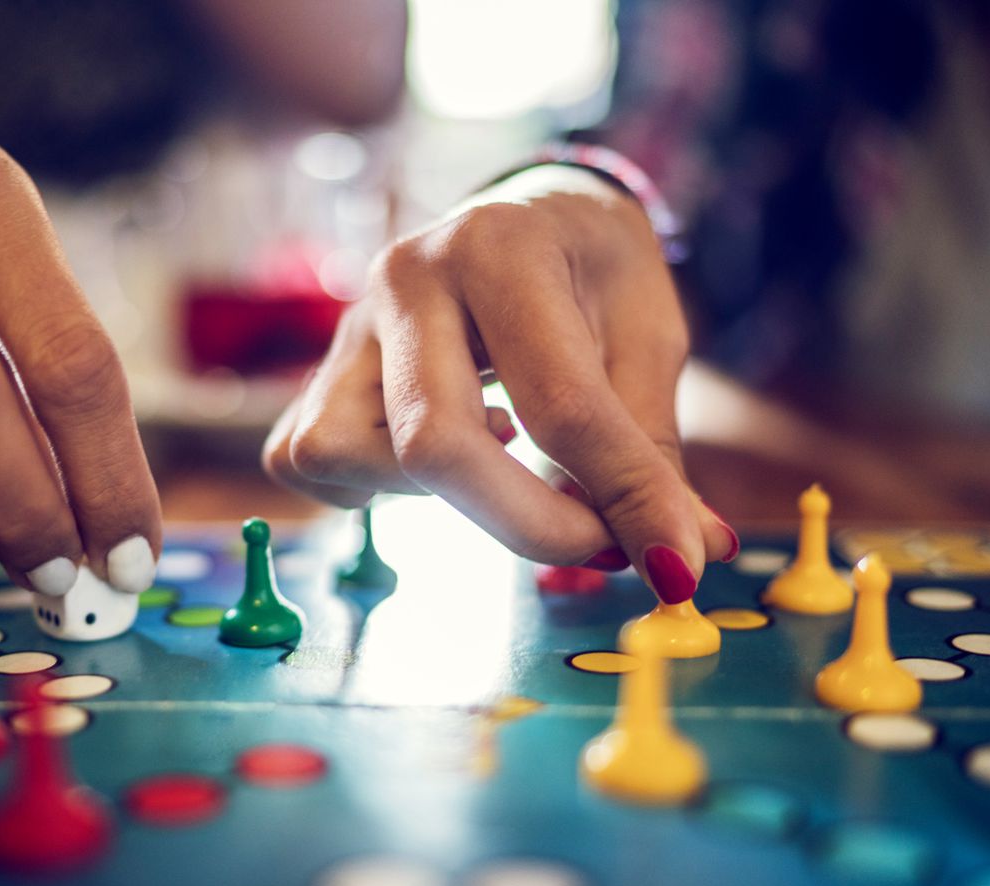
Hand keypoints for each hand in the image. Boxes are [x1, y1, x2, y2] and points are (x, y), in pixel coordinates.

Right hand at [264, 165, 735, 601]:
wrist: (530, 213)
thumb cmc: (594, 272)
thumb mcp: (647, 341)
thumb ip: (649, 450)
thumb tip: (682, 561)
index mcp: (500, 247)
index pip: (559, 402)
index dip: (621, 499)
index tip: (673, 567)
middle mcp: (405, 277)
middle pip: (431, 443)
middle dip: (524, 524)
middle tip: (599, 547)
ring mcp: (347, 324)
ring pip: (342, 454)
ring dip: (434, 495)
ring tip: (500, 461)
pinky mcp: (317, 370)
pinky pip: (307, 459)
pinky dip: (370, 486)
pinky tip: (441, 456)